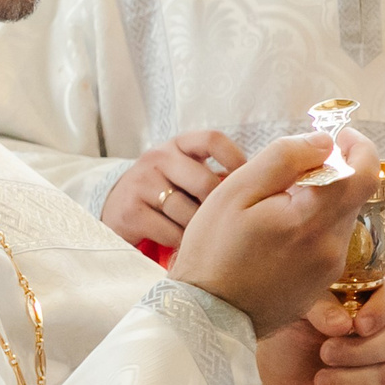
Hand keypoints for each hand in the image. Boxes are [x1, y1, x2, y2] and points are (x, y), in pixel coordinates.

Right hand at [102, 129, 247, 246]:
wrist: (119, 211)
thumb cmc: (170, 193)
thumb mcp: (190, 175)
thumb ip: (219, 176)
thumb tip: (265, 187)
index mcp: (178, 144)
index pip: (213, 140)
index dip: (235, 160)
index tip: (247, 183)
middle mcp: (158, 157)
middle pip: (205, 182)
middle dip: (218, 208)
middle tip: (222, 223)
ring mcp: (141, 183)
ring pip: (188, 212)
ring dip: (199, 230)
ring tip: (199, 236)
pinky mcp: (130, 211)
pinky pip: (170, 232)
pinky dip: (181, 243)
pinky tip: (181, 244)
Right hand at [170, 130, 378, 332]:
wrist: (207, 316)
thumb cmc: (213, 250)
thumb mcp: (237, 191)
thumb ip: (284, 158)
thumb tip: (324, 142)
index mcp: (312, 220)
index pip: (365, 174)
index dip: (359, 147)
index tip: (340, 136)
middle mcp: (331, 247)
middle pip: (354, 194)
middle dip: (334, 171)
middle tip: (295, 167)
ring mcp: (329, 269)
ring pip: (342, 218)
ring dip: (323, 199)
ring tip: (278, 202)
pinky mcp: (321, 283)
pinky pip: (329, 242)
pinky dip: (314, 225)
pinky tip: (279, 231)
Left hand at [253, 277, 384, 384]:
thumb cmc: (286, 343)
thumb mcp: (292, 316)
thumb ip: (317, 308)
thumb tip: (344, 324)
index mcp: (360, 303)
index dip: (383, 310)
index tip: (358, 325)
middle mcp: (376, 332)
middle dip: (358, 351)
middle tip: (325, 354)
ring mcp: (379, 365)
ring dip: (352, 379)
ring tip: (319, 382)